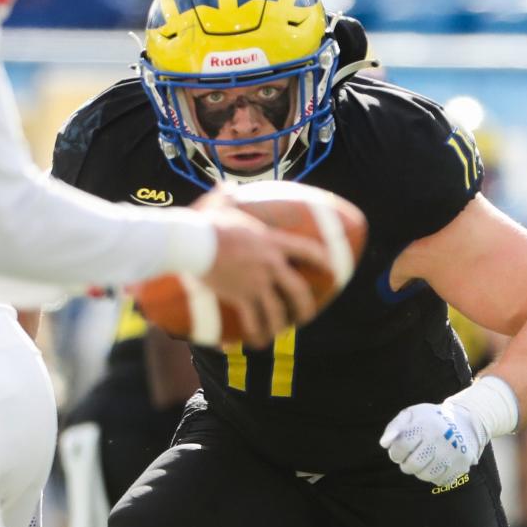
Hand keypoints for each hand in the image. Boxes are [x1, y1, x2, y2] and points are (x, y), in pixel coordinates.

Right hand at [197, 196, 324, 347]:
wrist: (193, 242)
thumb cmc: (205, 221)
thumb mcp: (219, 203)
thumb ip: (226, 195)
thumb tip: (225, 185)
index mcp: (271, 241)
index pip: (307, 250)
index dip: (323, 261)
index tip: (333, 269)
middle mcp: (270, 263)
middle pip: (297, 290)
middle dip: (305, 307)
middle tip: (306, 316)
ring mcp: (256, 282)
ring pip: (276, 311)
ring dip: (279, 326)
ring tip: (277, 334)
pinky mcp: (240, 296)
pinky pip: (252, 321)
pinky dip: (254, 334)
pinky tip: (254, 342)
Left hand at [379, 401, 486, 486]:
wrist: (463, 422)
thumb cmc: (429, 420)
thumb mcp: (411, 415)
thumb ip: (394, 428)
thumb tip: (384, 444)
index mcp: (425, 425)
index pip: (401, 446)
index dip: (395, 452)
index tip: (397, 452)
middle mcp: (440, 439)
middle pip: (413, 465)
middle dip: (405, 465)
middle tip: (408, 460)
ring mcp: (453, 454)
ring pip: (426, 476)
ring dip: (419, 471)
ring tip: (422, 461)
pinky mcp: (462, 465)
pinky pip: (441, 481)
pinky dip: (434, 476)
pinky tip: (435, 465)